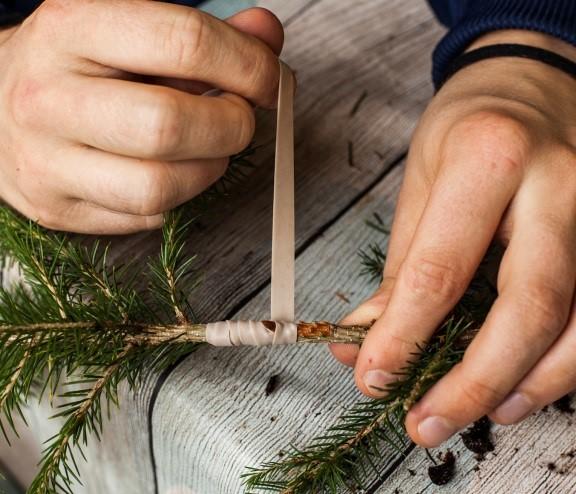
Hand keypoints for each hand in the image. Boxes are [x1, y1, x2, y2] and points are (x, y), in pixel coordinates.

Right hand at [0, 0, 282, 233]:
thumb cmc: (77, 68)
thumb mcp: (128, 30)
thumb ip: (201, 32)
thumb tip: (265, 35)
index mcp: (71, 28)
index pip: (183, 42)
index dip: (246, 66)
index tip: (265, 81)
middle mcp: (49, 97)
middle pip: (168, 125)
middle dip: (231, 127)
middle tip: (239, 120)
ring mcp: (46, 161)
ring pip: (158, 187)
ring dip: (208, 170)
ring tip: (208, 150)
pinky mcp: (57, 209)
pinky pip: (145, 218)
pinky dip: (177, 197)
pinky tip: (168, 171)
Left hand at [332, 30, 575, 446]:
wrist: (536, 79)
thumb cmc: (472, 125)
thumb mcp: (422, 182)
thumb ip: (402, 266)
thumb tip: (364, 337)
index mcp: (490, 159)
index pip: (440, 271)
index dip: (403, 337)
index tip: (374, 377)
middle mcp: (558, 187)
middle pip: (528, 309)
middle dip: (474, 382)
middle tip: (425, 422)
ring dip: (527, 385)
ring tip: (479, 413)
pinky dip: (561, 363)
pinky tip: (523, 384)